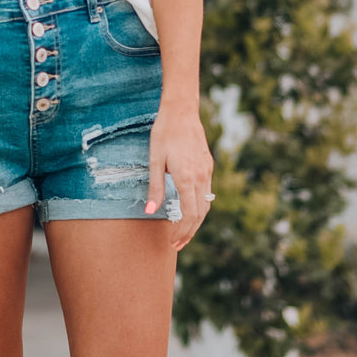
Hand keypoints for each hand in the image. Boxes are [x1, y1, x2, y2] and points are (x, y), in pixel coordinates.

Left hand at [145, 103, 213, 251]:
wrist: (182, 111)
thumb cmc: (164, 134)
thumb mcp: (154, 161)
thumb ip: (155, 188)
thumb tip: (149, 212)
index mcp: (187, 178)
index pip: (189, 214)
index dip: (181, 231)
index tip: (172, 242)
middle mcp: (201, 177)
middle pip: (200, 214)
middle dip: (189, 232)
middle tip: (177, 245)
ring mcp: (207, 171)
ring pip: (206, 205)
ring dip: (195, 222)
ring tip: (183, 233)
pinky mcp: (207, 165)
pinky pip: (206, 193)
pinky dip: (199, 207)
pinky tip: (189, 211)